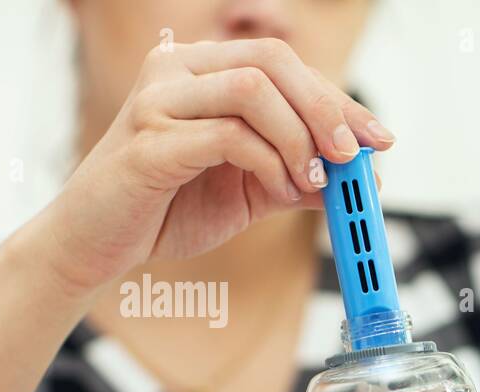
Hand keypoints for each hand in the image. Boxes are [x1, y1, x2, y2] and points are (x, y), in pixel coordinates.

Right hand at [44, 38, 392, 295]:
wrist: (100, 244)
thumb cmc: (169, 208)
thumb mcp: (253, 191)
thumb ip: (302, 178)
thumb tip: (364, 179)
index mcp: (202, 71)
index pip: (284, 64)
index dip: (338, 100)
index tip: (379, 138)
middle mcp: (177, 72)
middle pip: (272, 61)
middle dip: (326, 110)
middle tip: (353, 156)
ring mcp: (158, 101)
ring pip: (254, 91)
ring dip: (299, 138)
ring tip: (312, 181)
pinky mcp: (149, 142)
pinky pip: (229, 137)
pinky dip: (269, 164)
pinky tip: (279, 190)